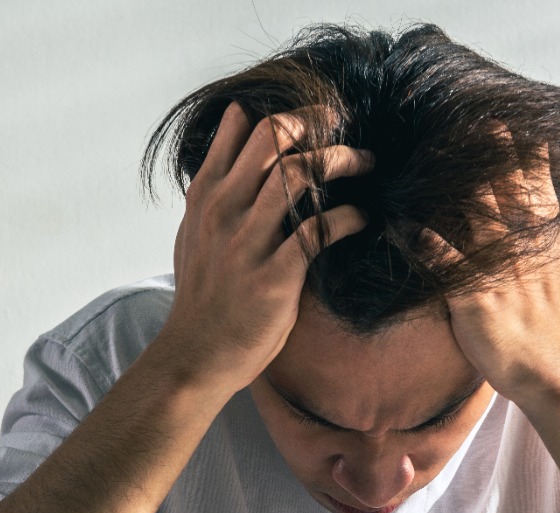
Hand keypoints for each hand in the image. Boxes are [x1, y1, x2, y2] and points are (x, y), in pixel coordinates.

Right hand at [156, 102, 372, 393]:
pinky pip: (318, 230)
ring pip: (298, 174)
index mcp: (206, 195)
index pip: (240, 126)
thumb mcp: (193, 229)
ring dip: (340, 160)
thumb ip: (213, 183)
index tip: (314, 116)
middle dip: (316, 122)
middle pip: (273, 136)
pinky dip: (348, 216)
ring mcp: (248, 242)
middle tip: (344, 126)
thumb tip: (233, 129)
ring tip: (365, 162)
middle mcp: (224, 209)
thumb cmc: (203, 293)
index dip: (282, 112)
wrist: (196, 353)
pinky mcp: (274, 276)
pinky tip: (361, 217)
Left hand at [422, 139, 559, 404]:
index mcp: (544, 232)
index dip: (512, 145)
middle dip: (475, 150)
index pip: (532, 176)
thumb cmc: (548, 320)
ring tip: (416, 157)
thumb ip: (541, 225)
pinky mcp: (474, 297)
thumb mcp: (555, 262)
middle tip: (447, 122)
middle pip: (498, 182)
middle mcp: (522, 242)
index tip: (491, 118)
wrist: (555, 370)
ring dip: (443, 182)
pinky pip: (440, 259)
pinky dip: (417, 239)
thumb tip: (535, 190)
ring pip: (470, 209)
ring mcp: (498, 267)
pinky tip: (396, 224)